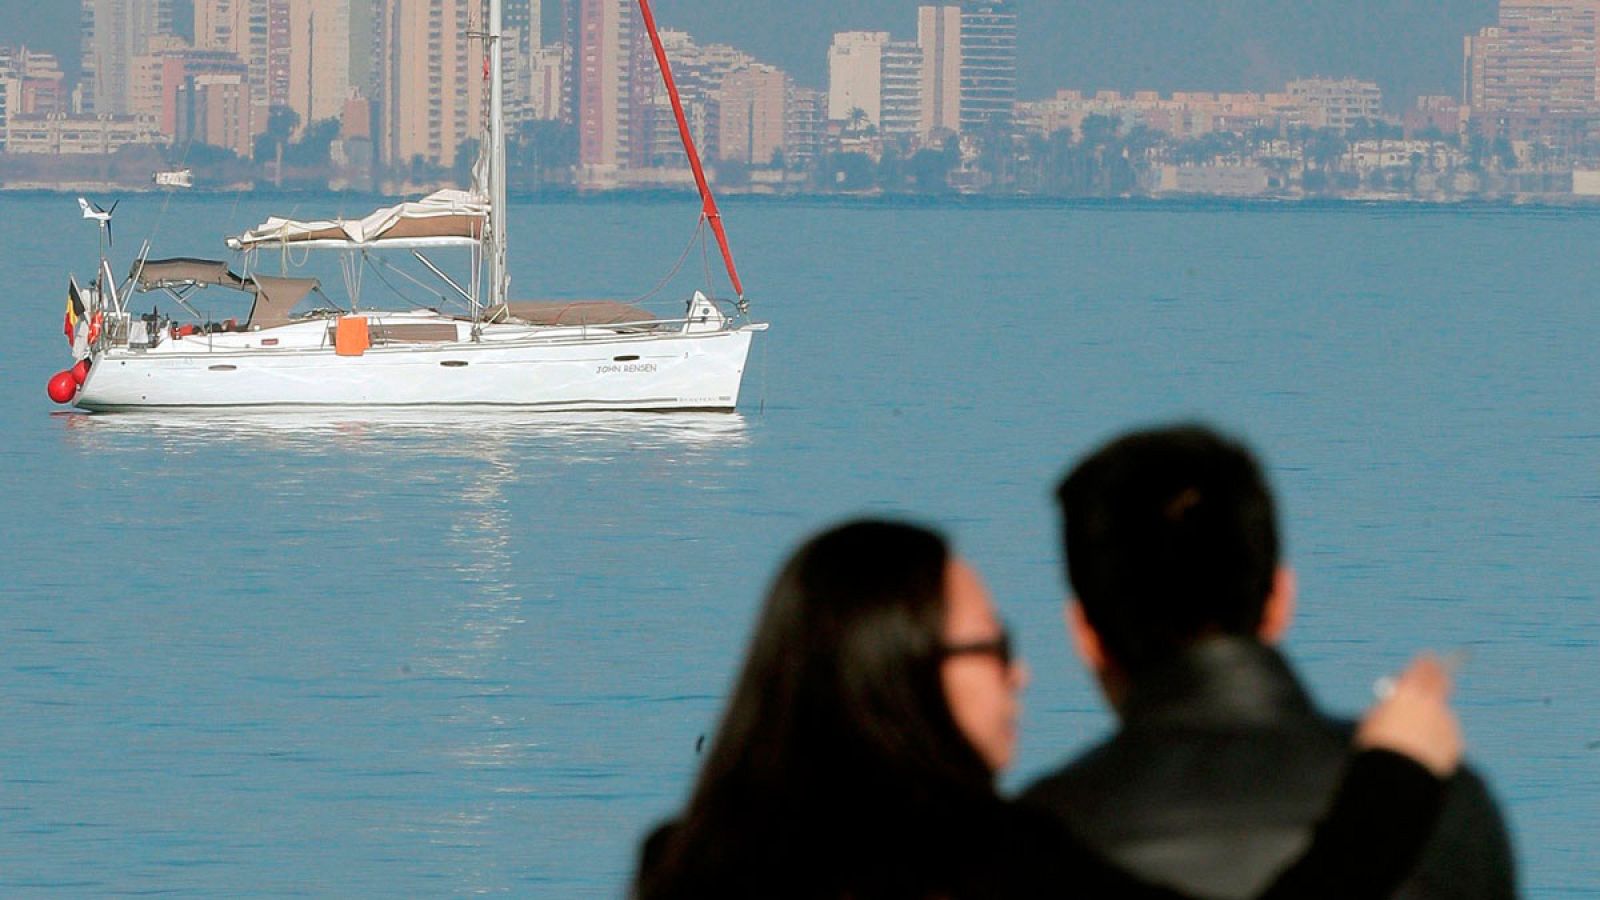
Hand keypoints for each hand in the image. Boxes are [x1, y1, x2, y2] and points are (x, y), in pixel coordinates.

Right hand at [1355, 653, 1461, 776]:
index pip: (1423, 667)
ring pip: (1441, 715)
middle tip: (1441, 677)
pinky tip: (1424, 755)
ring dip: (1433, 720)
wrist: (1399, 775)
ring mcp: (1446, 722)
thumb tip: (1396, 704)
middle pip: (1442, 682)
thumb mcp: (1373, 720)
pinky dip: (1438, 742)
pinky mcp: (1455, 742)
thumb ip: (1388, 707)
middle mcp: (1431, 703)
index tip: (1430, 657)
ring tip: (1416, 740)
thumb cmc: (1379, 746)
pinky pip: (1446, 737)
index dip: (1426, 662)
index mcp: (1408, 692)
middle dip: (1441, 677)